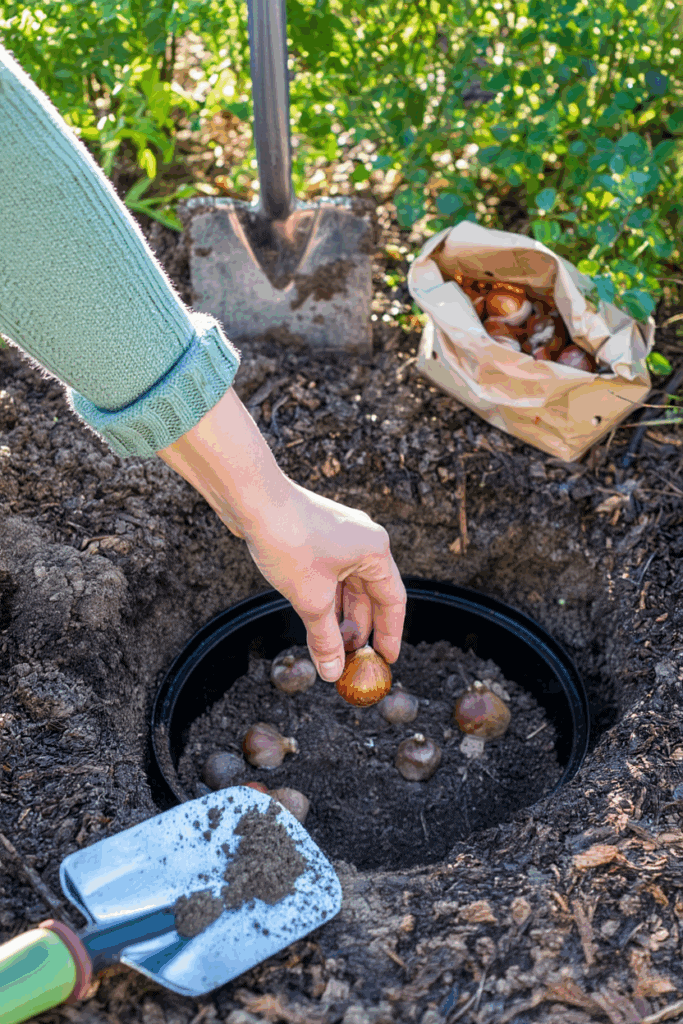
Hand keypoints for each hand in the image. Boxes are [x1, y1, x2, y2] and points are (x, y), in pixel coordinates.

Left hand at [158, 388, 405, 680]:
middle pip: (369, 594)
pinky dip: (324, 599)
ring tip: (328, 645)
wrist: (252, 498)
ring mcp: (338, 536)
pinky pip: (328, 575)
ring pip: (346, 586)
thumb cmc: (289, 540)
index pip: (392, 601)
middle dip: (358, 629)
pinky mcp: (316, 536)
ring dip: (338, 616)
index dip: (390, 634)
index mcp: (374, 550)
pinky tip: (313, 619)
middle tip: (350, 660)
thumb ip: (326, 638)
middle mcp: (362, 540)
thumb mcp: (311, 599)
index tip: (385, 660)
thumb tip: (332, 670)